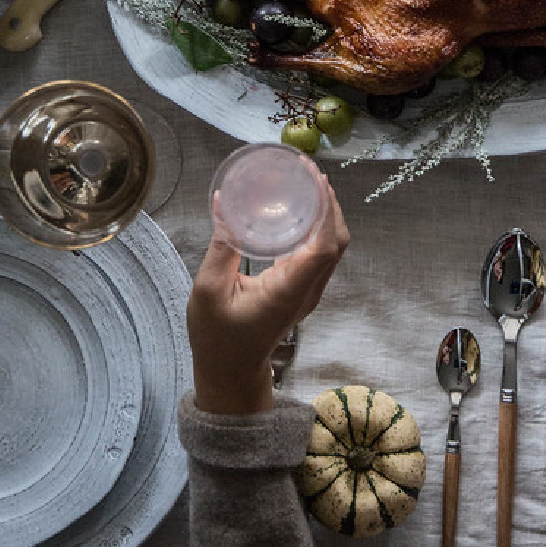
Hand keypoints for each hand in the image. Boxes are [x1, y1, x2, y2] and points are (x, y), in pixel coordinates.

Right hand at [187, 174, 348, 414]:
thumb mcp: (209, 292)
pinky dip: (317, 227)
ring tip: (307, 184)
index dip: (326, 210)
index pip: (324, 246)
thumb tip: (222, 202)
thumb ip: (221, 247)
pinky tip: (298, 210)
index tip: (316, 179)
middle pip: (336, 242)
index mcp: (289, 290)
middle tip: (309, 173)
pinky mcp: (303, 290)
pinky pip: (319, 253)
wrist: (230, 374)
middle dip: (330, 203)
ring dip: (326, 214)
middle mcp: (308, 290)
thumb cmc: (218, 339)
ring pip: (331, 247)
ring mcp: (309, 292)